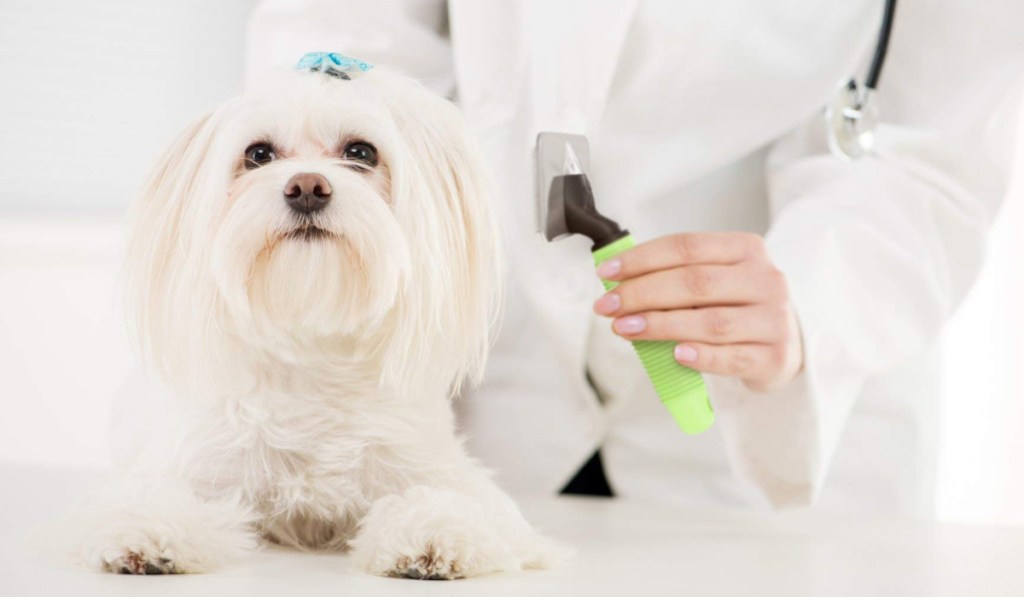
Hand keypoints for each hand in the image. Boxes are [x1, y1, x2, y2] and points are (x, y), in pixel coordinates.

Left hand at [592, 232, 802, 391]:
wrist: (784, 344)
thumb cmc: (737, 308)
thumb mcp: (716, 281)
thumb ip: (676, 276)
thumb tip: (617, 279)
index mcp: (746, 250)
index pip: (687, 247)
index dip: (642, 258)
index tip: (607, 272)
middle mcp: (766, 280)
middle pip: (694, 282)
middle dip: (642, 293)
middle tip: (607, 306)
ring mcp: (774, 319)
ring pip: (710, 321)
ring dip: (660, 325)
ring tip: (625, 328)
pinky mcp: (774, 357)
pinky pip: (731, 357)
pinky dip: (700, 356)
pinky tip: (675, 354)